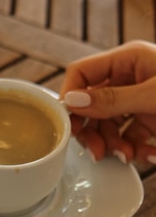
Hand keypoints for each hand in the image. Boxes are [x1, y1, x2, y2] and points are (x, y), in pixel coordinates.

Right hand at [60, 40, 155, 163]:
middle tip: (96, 151)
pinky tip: (147, 155)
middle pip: (91, 104)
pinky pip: (131, 137)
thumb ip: (113, 99)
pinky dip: (135, 150)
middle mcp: (130, 78)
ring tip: (127, 156)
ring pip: (109, 125)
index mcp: (128, 60)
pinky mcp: (152, 120)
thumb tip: (73, 101)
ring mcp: (139, 100)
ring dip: (115, 145)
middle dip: (93, 131)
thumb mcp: (153, 95)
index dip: (70, 98)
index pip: (82, 73)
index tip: (68, 124)